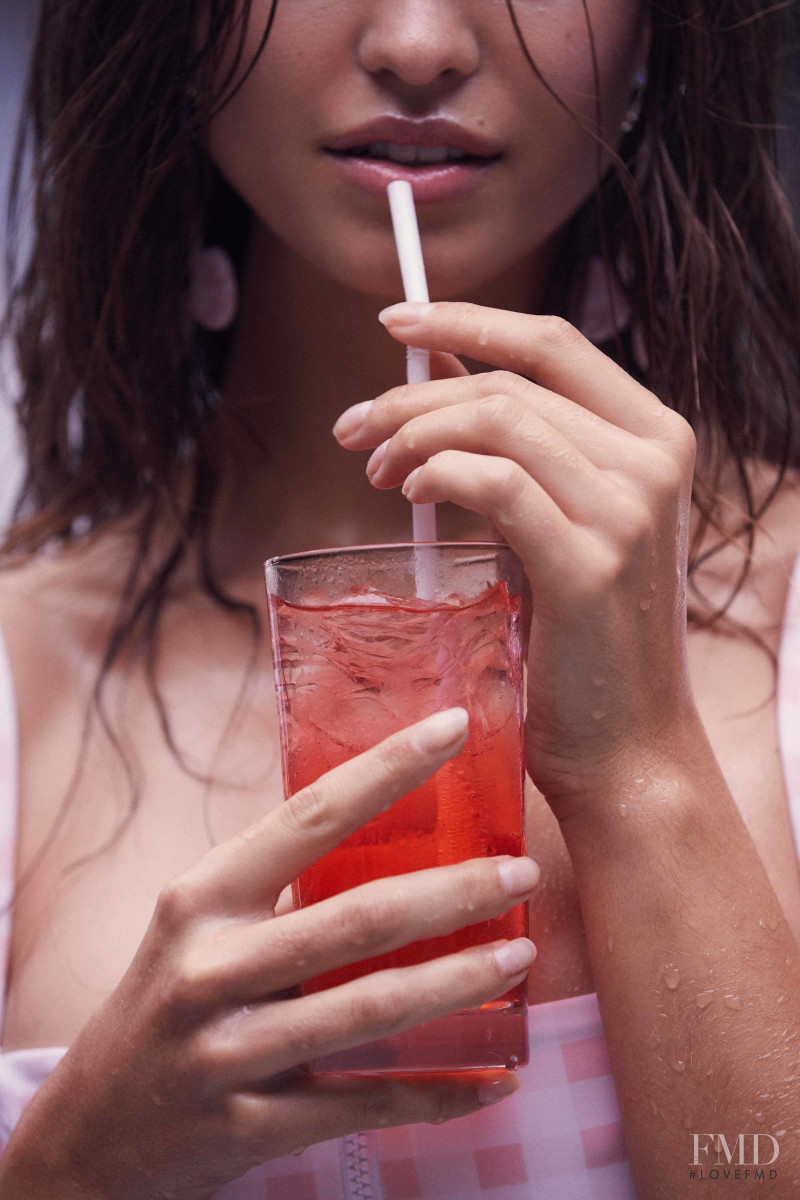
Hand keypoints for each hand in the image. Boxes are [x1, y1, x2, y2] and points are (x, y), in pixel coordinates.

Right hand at [0, 709, 538, 1199]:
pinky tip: (498, 1077)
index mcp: (203, 898)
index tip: (454, 728)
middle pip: (357, 919)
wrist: (93, 1128)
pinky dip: (440, 1093)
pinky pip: (367, 1104)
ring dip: (459, 982)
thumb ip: (274, 882)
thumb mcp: (200, 923)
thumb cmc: (168, 996)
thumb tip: (385, 820)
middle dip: (454, 891)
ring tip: (522, 956)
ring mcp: (230, 1053)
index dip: (388, 768)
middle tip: (523, 870)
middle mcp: (211, 968)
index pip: (309, 817)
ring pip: (370, 1012)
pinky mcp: (253, 1126)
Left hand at [333, 301, 699, 820]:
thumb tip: (435, 368)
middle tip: (352, 427)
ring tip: (373, 469)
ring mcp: (630, 510)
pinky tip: (410, 492)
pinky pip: (497, 483)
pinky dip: (439, 474)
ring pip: (499, 420)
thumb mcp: (554, 517)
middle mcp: (655, 461)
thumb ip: (512, 444)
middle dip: (413, 391)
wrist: (625, 743)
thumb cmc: (580, 634)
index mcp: (655, 437)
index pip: (553, 343)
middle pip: (512, 381)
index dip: (468, 318)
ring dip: (415, 432)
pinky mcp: (592, 564)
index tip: (394, 319)